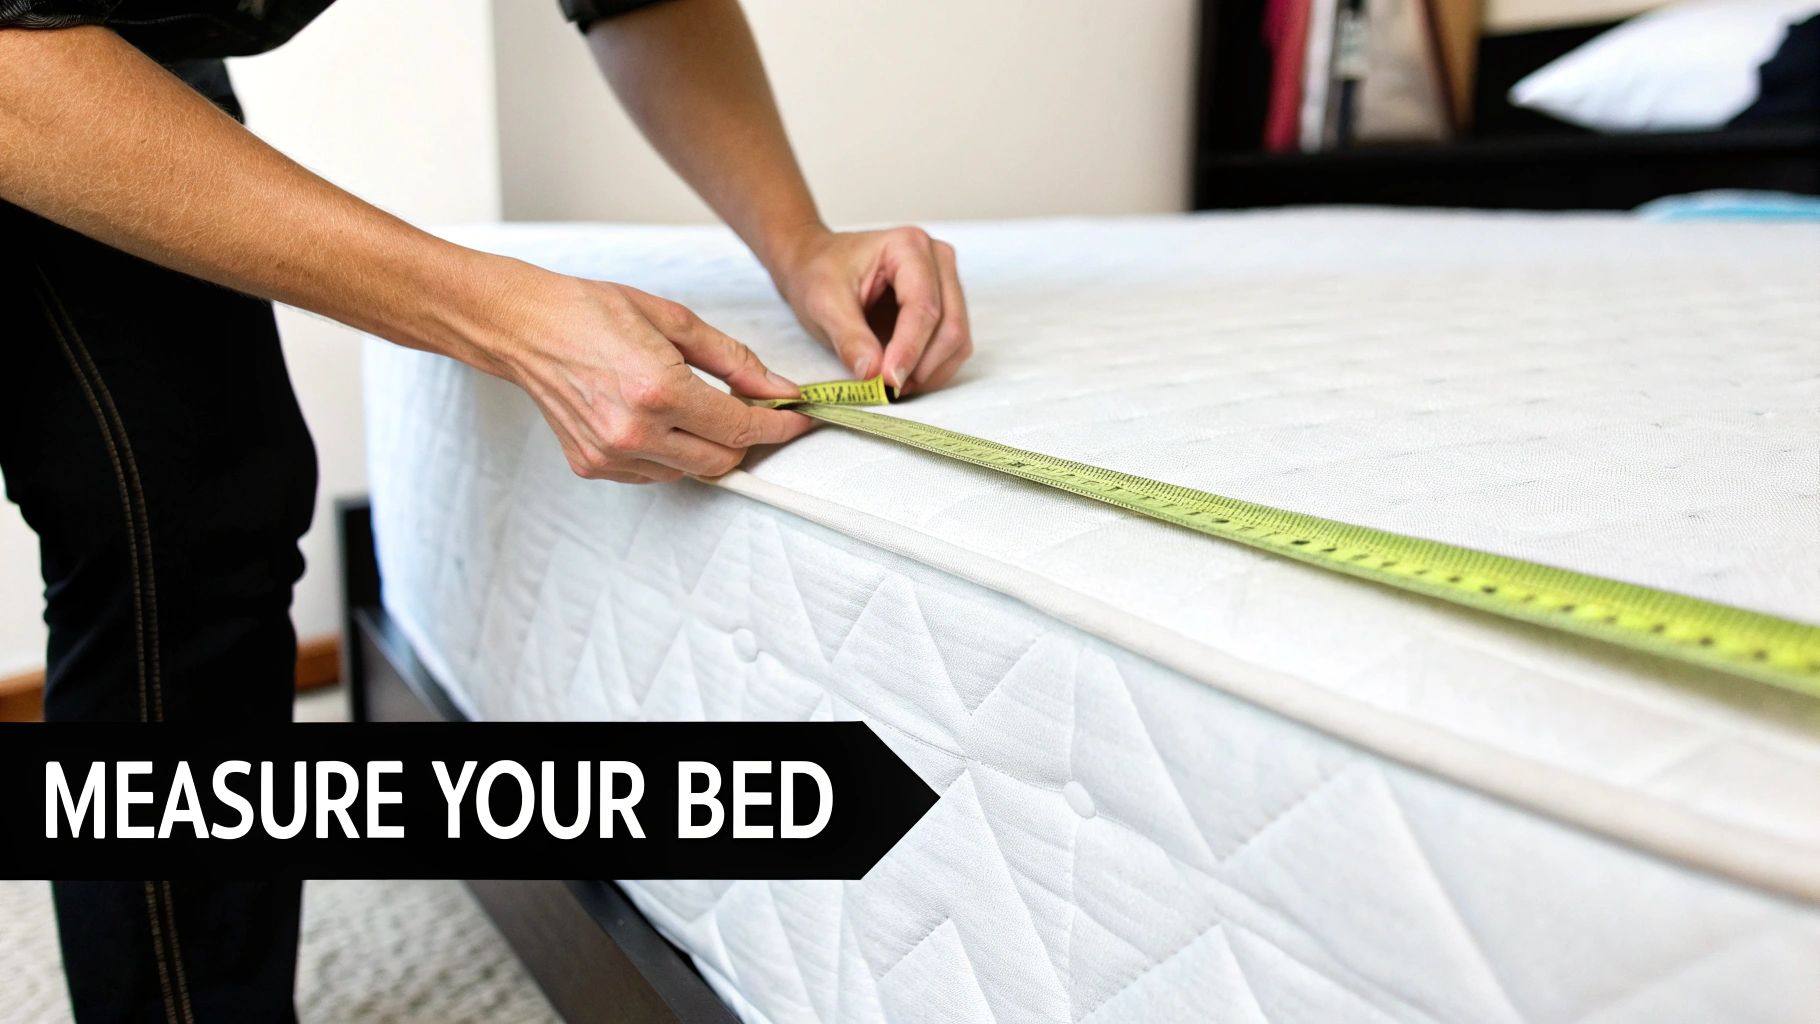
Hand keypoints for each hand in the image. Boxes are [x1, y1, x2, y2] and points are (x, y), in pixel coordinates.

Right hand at [470, 267, 811, 483]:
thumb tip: (778, 388)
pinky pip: (654, 473)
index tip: (797, 419)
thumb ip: (734, 360)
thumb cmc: (591, 312)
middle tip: (751, 410)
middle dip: (746, 438)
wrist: (524, 327)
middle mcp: (634, 431)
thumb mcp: (674, 321)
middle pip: (722, 460)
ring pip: (690, 471)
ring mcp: (610, 455)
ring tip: (691, 405)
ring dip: (706, 445)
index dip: (778, 425)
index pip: (741, 427)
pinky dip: (670, 453)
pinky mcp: (593, 466)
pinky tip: (655, 418)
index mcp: (658, 390)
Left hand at [771, 226, 972, 394]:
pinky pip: (954, 346)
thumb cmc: (819, 274)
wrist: (816, 264)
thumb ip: (849, 338)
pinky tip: (904, 377)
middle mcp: (937, 259)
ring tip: (893, 385)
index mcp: (908, 246)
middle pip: (950, 324)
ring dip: (930, 371)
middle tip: (889, 389)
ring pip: (957, 339)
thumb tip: (873, 374)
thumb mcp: (823, 304)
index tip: (890, 381)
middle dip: (922, 364)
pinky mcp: (947, 306)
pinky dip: (933, 369)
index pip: (923, 306)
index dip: (909, 349)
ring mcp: (947, 282)